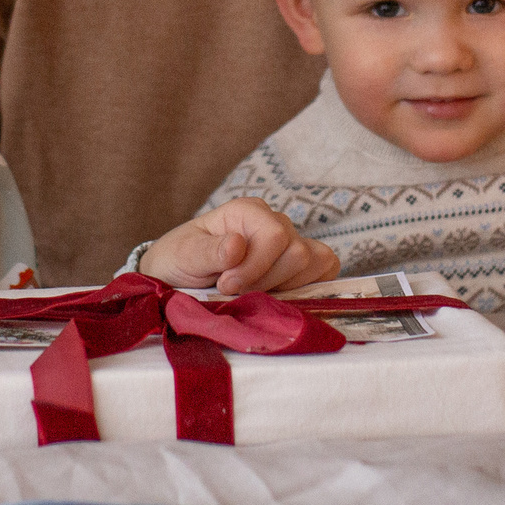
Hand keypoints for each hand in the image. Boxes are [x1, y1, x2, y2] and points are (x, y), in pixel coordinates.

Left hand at [139, 198, 339, 295]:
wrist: (179, 275)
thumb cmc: (179, 259)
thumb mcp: (183, 255)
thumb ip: (209, 252)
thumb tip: (238, 244)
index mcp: (248, 211)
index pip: (275, 236)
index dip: (254, 268)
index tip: (225, 284)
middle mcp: (274, 221)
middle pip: (298, 253)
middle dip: (266, 280)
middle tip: (234, 290)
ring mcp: (290, 241)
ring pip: (315, 262)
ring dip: (283, 286)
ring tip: (252, 291)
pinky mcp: (299, 263)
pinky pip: (325, 267)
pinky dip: (308, 284)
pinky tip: (277, 293)